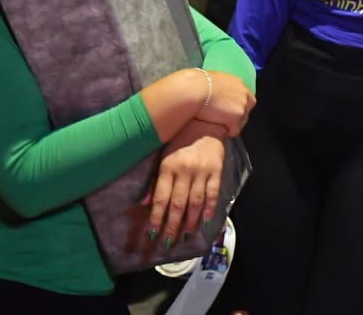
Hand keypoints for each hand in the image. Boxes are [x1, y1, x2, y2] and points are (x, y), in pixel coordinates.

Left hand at [144, 120, 226, 246]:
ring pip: (195, 201)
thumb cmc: (181, 139)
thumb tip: (146, 204)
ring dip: (190, 220)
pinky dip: (210, 208)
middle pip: (177, 203)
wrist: (207, 120)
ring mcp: (202, 171)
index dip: (157, 218)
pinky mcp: (217, 169)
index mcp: (168, 167)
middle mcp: (184, 171)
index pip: (161, 198)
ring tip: (185, 235)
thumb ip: (156, 182)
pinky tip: (206, 220)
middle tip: (168, 242)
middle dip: (172, 225)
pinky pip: (213, 192)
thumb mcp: (164, 157)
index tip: (153, 234)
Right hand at [193, 70, 255, 137]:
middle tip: (221, 121)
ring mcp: (242, 106)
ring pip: (241, 123)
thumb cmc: (196, 84)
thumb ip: (221, 87)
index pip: (246, 100)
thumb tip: (216, 91)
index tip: (226, 112)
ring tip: (216, 124)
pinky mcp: (236, 118)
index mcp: (240, 84)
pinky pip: (234, 131)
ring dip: (230, 125)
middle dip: (235, 118)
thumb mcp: (214, 80)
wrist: (194, 89)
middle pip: (246, 112)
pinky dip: (226, 132)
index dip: (235, 108)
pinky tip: (216, 128)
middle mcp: (245, 94)